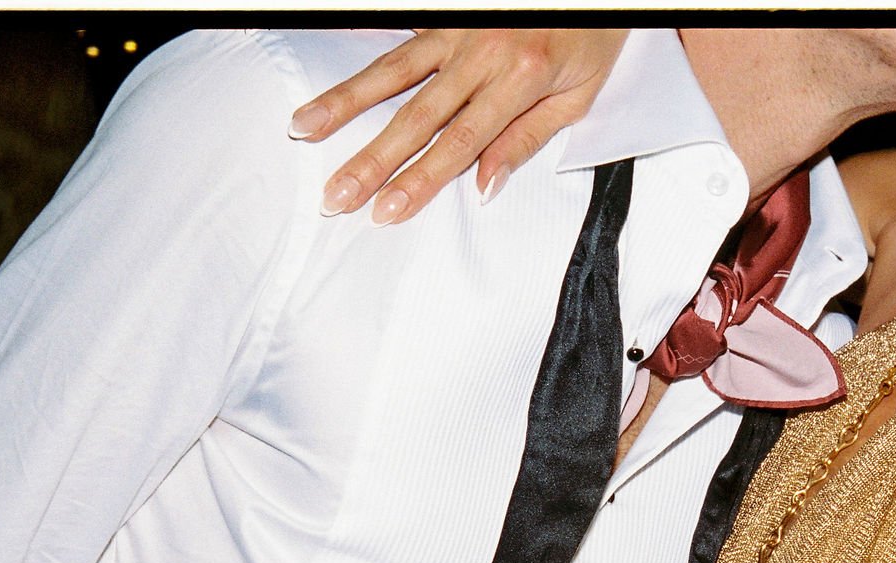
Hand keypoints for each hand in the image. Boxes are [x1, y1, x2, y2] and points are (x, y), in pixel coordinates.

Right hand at [292, 29, 627, 222]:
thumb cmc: (590, 35)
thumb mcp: (579, 96)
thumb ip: (527, 140)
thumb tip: (485, 187)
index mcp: (519, 78)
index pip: (459, 143)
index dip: (419, 179)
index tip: (386, 210)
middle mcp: (481, 51)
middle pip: (415, 116)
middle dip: (370, 159)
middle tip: (335, 194)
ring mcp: (456, 27)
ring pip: (391, 70)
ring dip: (345, 102)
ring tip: (305, 128)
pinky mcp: (443, 12)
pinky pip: (395, 36)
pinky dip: (358, 54)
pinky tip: (327, 77)